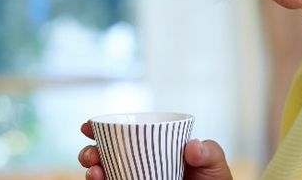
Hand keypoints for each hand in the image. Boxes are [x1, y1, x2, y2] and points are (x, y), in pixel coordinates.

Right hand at [78, 121, 232, 179]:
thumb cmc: (213, 178)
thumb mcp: (214, 160)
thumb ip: (208, 151)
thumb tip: (192, 146)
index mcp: (153, 145)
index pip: (124, 134)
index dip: (101, 129)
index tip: (87, 126)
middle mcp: (138, 163)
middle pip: (105, 154)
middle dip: (90, 150)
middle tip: (92, 153)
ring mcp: (134, 179)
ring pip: (102, 174)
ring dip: (91, 170)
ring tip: (95, 170)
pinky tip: (100, 178)